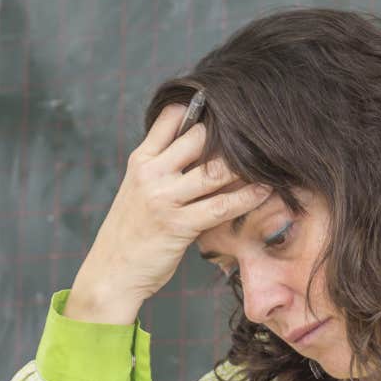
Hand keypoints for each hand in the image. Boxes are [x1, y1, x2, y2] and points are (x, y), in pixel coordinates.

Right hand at [65, 104, 270, 323]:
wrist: (111, 272)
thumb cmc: (132, 231)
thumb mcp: (139, 189)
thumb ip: (164, 167)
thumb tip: (203, 147)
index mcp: (141, 160)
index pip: (170, 117)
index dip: (199, 108)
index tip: (226, 109)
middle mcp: (151, 173)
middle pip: (198, 138)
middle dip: (230, 136)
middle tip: (259, 137)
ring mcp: (164, 198)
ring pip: (214, 170)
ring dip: (245, 166)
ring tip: (269, 162)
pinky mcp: (179, 225)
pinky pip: (221, 206)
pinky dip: (247, 197)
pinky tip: (265, 191)